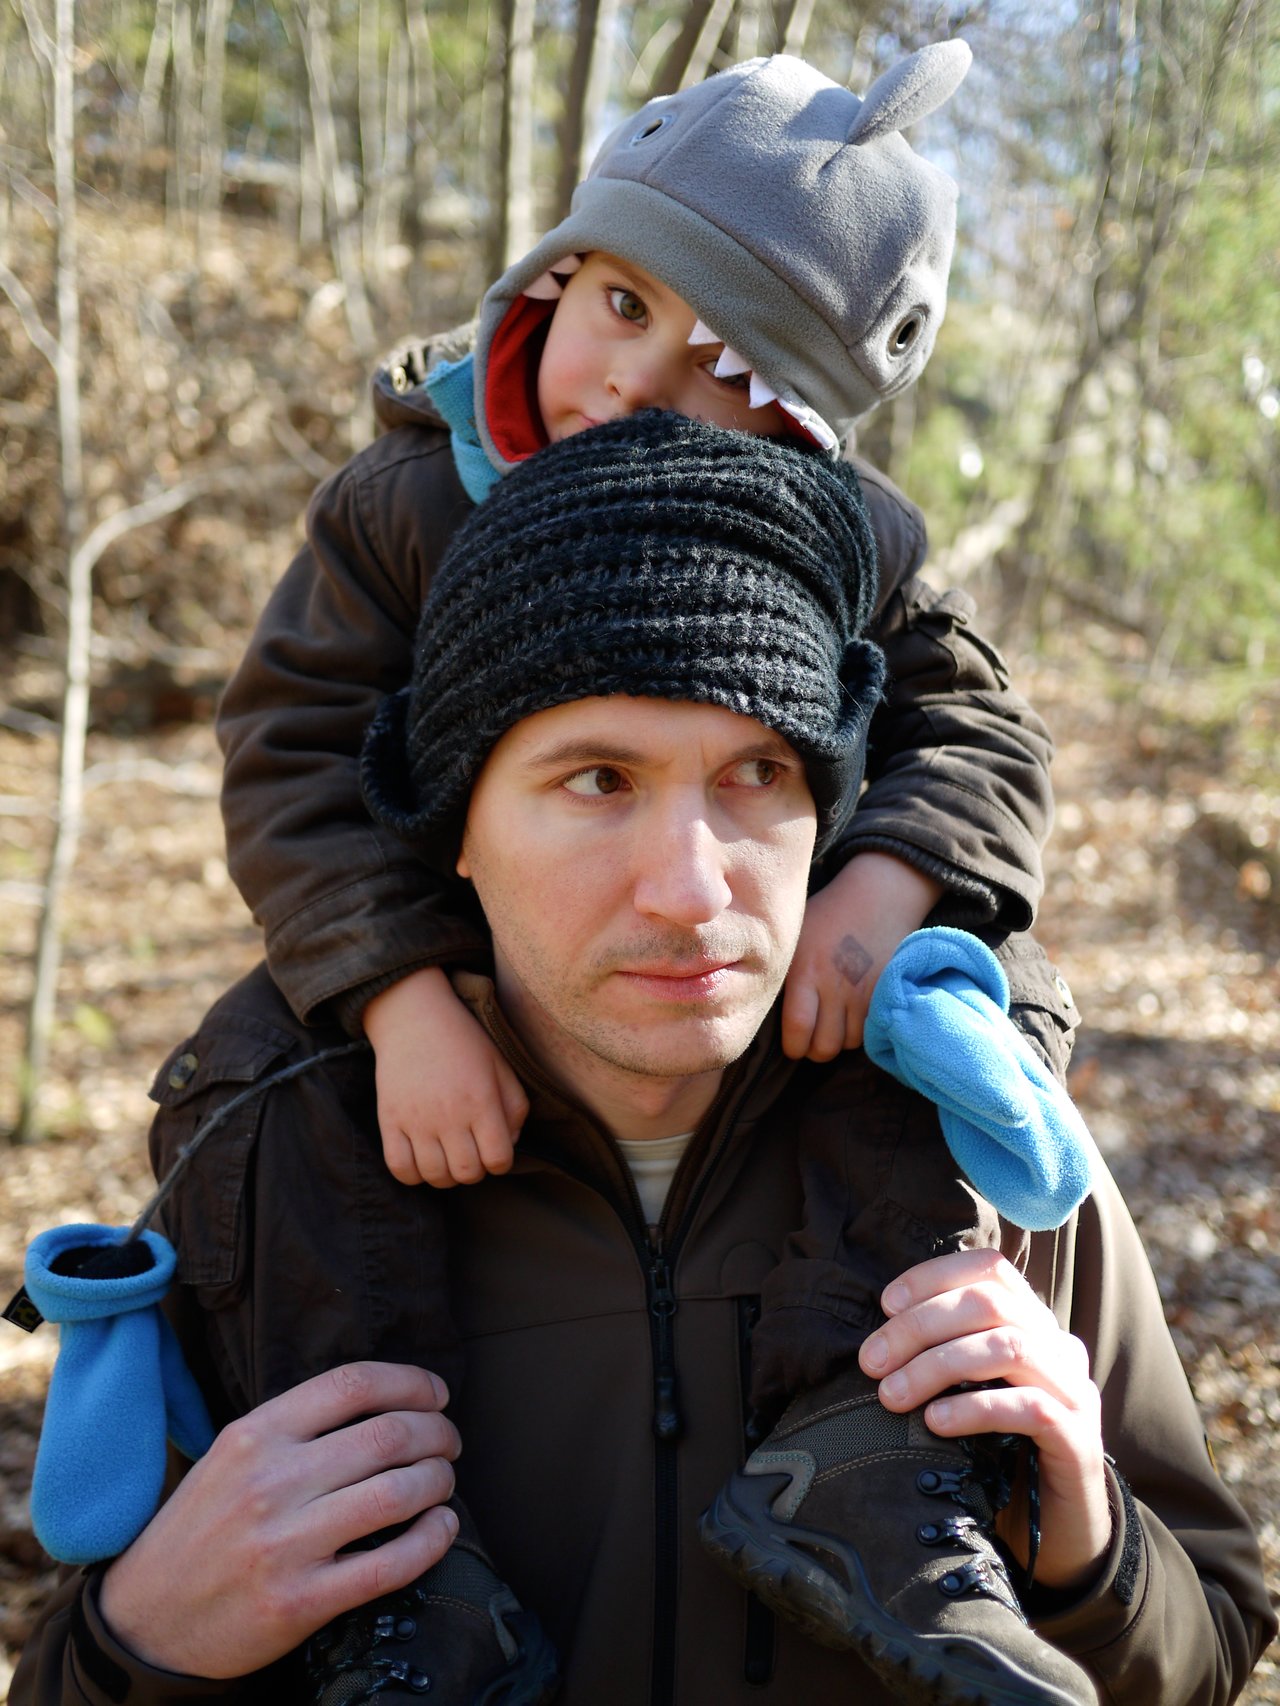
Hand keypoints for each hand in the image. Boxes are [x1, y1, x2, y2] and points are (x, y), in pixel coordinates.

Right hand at [98, 1363, 460, 1678]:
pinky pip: (391, 1564)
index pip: (353, 1384)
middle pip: (388, 1435)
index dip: (411, 1382)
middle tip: (449, 1443)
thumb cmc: (201, 1528)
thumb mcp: (231, 1455)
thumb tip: (384, 1401)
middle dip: (438, 1434)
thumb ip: (296, 1425)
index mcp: (256, 1435)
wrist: (145, 1618)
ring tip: (443, 1482)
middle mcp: (272, 1482)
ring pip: (397, 1494)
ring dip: (439, 1482)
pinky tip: (441, 1528)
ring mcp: (286, 1543)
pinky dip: (432, 1540)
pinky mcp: (301, 1601)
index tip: (437, 1394)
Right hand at [364, 967, 528, 1186]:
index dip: (501, 1162)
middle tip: (471, 1152)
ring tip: (447, 1156)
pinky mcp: (390, 1121)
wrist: (414, 1019)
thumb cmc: (463, 1041)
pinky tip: (422, 1159)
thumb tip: (510, 1143)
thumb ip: (515, 1107)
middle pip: (467, 1173)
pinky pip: (400, 1168)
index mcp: (481, 1101)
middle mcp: (450, 1116)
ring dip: (446, 1174)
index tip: (494, 1149)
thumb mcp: (500, 1066)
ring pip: (435, 1176)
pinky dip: (413, 1174)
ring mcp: (416, 1121)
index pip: (498, 1160)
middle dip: (475, 1170)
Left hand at [781, 853, 942, 1060]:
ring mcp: (864, 992)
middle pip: (825, 1046)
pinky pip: (872, 1030)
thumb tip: (763, 1009)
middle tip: (812, 1039)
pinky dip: (862, 1031)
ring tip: (833, 1024)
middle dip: (815, 1050)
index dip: (794, 1047)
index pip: (798, 1029)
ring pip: (849, 1042)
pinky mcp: (886, 993)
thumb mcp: (794, 939)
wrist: (877, 897)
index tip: (792, 1045)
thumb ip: (785, 976)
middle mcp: (835, 986)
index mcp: (806, 971)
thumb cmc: (827, 916)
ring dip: (839, 1039)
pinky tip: (853, 1017)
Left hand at [858, 1248, 1110, 1589]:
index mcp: (1032, 1322)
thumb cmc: (998, 1451)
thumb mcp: (969, 1390)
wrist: (1057, 1528)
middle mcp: (1058, 1345)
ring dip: (939, 1365)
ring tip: (892, 1394)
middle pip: (990, 1304)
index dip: (934, 1276)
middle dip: (920, 1325)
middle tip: (871, 1361)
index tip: (885, 1303)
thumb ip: (945, 1352)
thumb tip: (879, 1335)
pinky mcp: (1078, 1439)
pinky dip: (974, 1408)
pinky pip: (1028, 1408)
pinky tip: (934, 1422)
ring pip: (1008, 1349)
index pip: (989, 1268)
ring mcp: (1074, 1390)